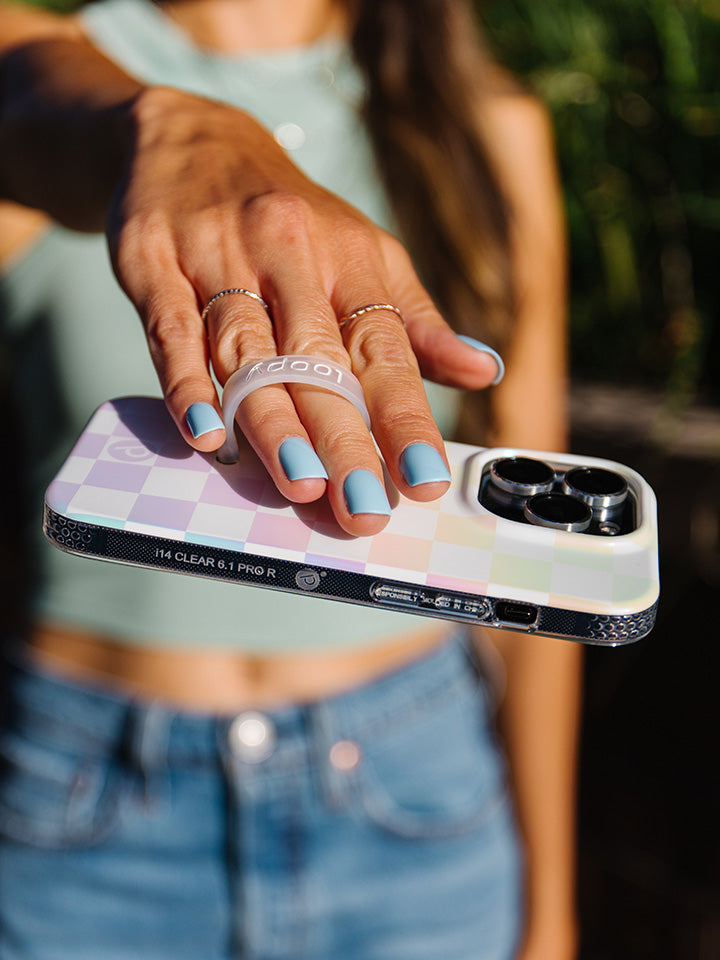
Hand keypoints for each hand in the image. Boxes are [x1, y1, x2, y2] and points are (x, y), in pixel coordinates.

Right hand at [109, 87, 501, 534]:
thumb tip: (485, 371)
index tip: (425, 480)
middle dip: (345, 437)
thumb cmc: (292, 218)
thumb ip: (416, 322)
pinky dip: (186, 384)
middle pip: (320, 359)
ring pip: (249, 350)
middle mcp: (290, 255)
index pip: (385, 350)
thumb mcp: (364, 256)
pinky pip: (171, 329)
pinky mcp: (155, 263)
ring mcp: (219, 256)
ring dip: (274, 419)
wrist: (193, 141)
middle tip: (363, 506)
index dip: (406, 418)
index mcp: (351, 261)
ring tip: (300, 481)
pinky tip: (206, 434)